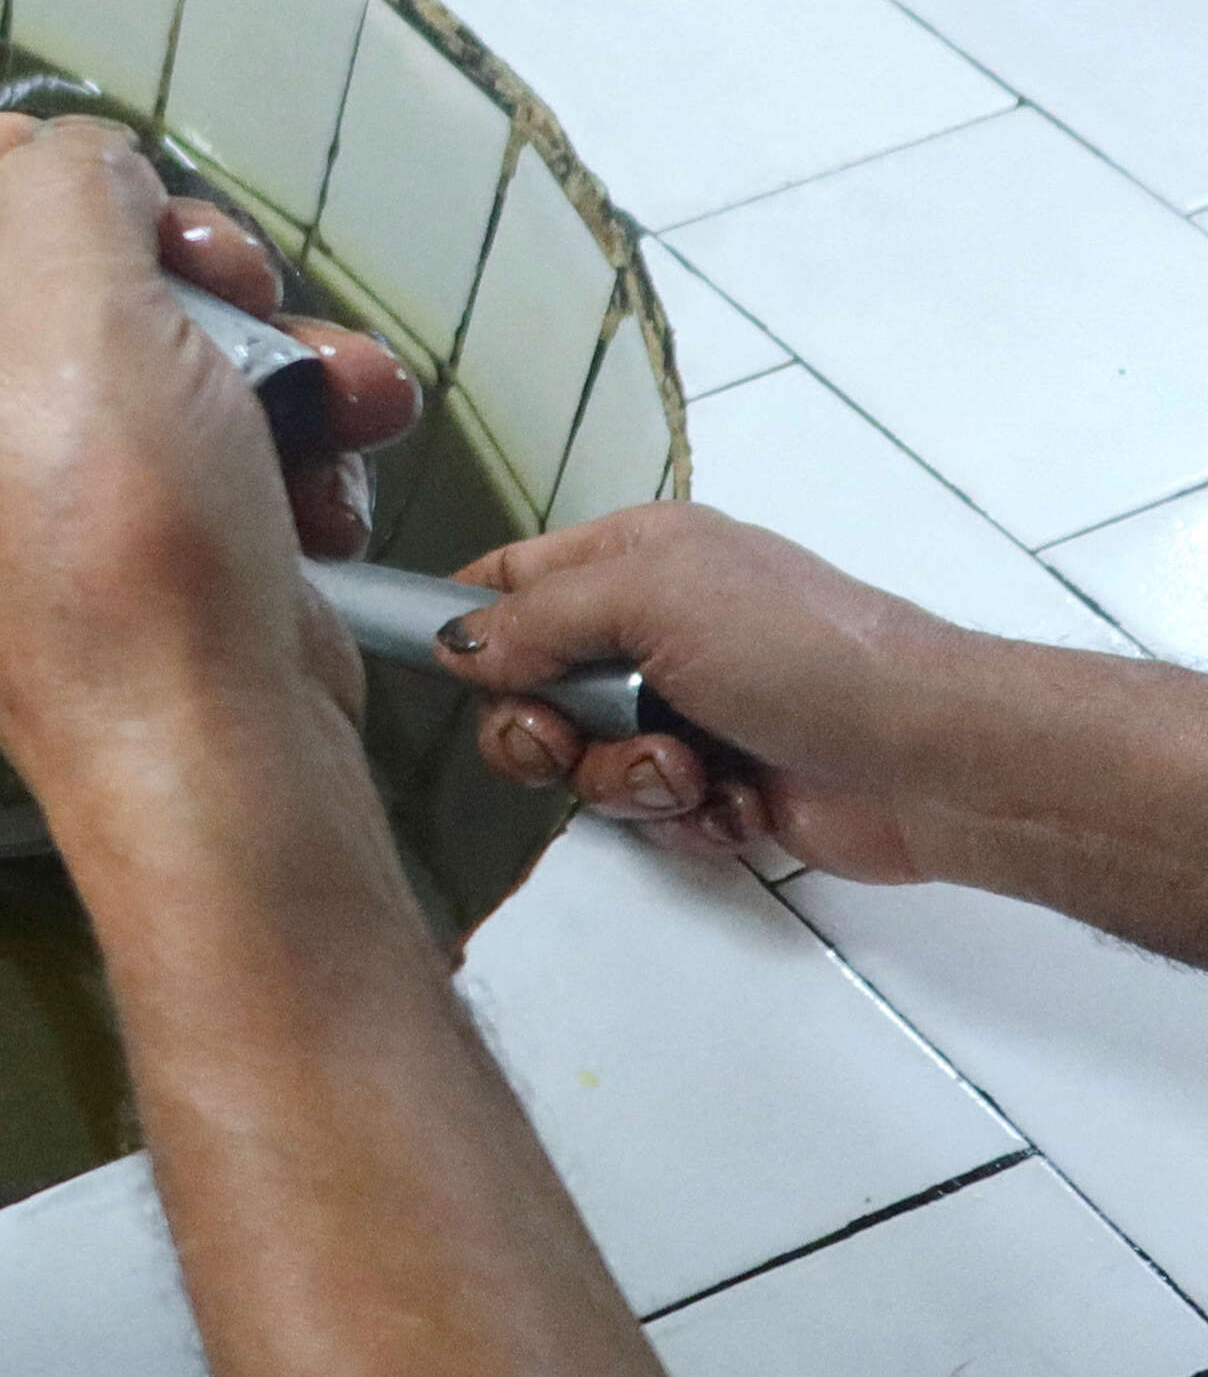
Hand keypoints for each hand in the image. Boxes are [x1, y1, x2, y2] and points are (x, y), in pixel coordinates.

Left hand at [0, 112, 418, 818]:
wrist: (217, 758)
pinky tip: (319, 469)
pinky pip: (190, 430)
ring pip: (137, 338)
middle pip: (25, 259)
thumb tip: (73, 162)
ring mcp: (12, 484)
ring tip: (315, 390)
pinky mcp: (110, 531)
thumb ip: (62, 190)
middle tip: (224, 286)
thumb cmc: (118, 568)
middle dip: (163, 260)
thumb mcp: (85, 311)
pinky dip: (269, 435)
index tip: (69, 172)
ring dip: (253, 348)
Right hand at [436, 504, 967, 881]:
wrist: (930, 759)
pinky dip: (684, 818)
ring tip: (692, 775)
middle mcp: (652, 631)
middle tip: (567, 742)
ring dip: (625, 781)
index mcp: (635, 558)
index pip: (508, 579)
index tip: (446, 671)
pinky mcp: (716, 786)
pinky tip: (737, 803)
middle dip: (539, 731)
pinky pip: (646, 815)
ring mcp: (684, 712)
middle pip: (527, 691)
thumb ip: (534, 618)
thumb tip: (453, 644)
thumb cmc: (802, 651)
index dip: (467, 623)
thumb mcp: (651, 597)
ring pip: (582, 764)